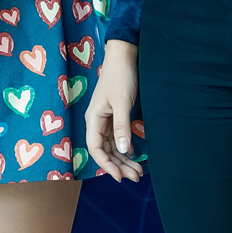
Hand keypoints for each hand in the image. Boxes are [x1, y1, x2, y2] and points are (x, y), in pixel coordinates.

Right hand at [85, 40, 142, 180]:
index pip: (96, 149)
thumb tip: (123, 151)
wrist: (124, 55)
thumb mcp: (122, 102)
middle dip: (119, 165)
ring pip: (112, 145)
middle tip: (136, 176)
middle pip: (105, 150)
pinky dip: (125, 147)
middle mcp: (97, 121)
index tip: (120, 177)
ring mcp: (106, 119)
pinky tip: (135, 153)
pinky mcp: (115, 115)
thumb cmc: (120, 76)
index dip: (106, 165)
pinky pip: (118, 137)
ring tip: (138, 170)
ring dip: (123, 158)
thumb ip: (122, 127)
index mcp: (94, 119)